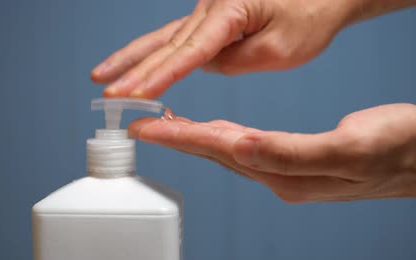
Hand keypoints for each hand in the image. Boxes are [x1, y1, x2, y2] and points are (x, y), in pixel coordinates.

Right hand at [91, 0, 353, 97]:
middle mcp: (213, 4)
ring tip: (102, 75)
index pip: (189, 51)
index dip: (160, 76)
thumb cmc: (313, 11)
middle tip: (107, 93)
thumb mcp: (282, 48)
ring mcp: (211, 9)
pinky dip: (157, 53)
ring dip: (135, 59)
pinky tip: (135, 64)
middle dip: (136, 70)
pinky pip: (180, 38)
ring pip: (166, 38)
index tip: (134, 95)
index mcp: (230, 8)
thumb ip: (237, 62)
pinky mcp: (215, 17)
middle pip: (169, 43)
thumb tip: (207, 65)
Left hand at [129, 103, 415, 201]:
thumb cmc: (396, 148)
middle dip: (178, 139)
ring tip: (169, 124)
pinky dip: (225, 137)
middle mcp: (283, 176)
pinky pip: (250, 149)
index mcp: (289, 173)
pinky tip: (218, 131)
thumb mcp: (350, 145)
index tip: (146, 126)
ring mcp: (290, 172)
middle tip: (142, 123)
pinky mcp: (299, 161)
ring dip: (198, 138)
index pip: (224, 150)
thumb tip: (243, 146)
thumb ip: (294, 151)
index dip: (183, 136)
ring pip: (232, 153)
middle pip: (219, 155)